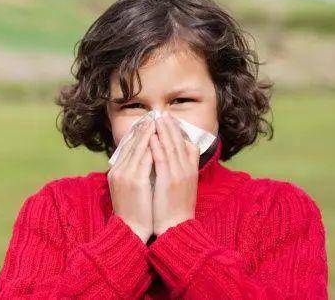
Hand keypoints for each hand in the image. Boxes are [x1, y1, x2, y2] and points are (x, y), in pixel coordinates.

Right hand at [107, 116, 155, 243]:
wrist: (130, 231)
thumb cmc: (134, 212)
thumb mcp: (129, 189)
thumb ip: (133, 173)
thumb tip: (144, 159)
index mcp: (116, 172)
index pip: (127, 147)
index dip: (137, 133)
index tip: (147, 122)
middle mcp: (119, 170)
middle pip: (131, 143)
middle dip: (143, 128)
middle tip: (153, 115)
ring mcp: (126, 174)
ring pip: (138, 147)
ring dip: (148, 132)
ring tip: (157, 120)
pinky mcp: (135, 180)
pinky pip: (145, 157)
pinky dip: (152, 146)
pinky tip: (159, 137)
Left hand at [149, 111, 199, 235]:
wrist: (176, 228)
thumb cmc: (175, 209)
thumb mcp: (182, 188)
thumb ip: (179, 171)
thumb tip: (172, 159)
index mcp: (191, 172)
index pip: (189, 146)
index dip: (179, 132)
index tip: (171, 121)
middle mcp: (187, 171)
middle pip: (179, 143)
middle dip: (171, 126)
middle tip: (163, 113)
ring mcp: (178, 175)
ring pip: (171, 148)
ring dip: (163, 131)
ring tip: (157, 118)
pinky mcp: (168, 181)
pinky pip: (162, 160)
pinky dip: (157, 147)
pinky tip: (151, 137)